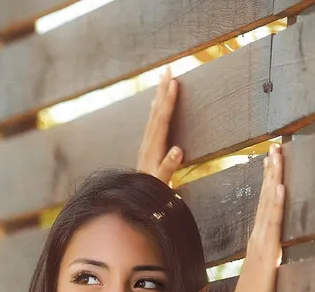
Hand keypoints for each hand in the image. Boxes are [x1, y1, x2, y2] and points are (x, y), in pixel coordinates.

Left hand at [137, 68, 183, 184]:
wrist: (136, 199)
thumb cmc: (152, 191)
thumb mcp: (161, 181)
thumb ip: (168, 166)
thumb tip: (178, 149)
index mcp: (154, 147)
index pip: (162, 119)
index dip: (169, 100)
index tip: (174, 82)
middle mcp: (148, 142)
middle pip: (156, 111)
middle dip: (163, 90)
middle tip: (168, 70)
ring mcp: (147, 143)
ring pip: (154, 114)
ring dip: (159, 96)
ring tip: (163, 79)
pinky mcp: (148, 147)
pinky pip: (153, 121)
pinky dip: (156, 108)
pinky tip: (157, 103)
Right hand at [227, 145, 285, 291]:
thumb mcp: (262, 281)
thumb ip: (266, 267)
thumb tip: (271, 260)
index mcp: (258, 245)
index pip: (265, 208)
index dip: (268, 184)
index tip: (271, 163)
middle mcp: (259, 240)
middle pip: (267, 200)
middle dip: (271, 173)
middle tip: (275, 148)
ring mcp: (263, 245)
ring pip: (270, 206)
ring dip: (274, 179)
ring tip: (277, 156)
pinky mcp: (268, 254)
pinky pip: (273, 224)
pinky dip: (275, 204)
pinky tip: (278, 187)